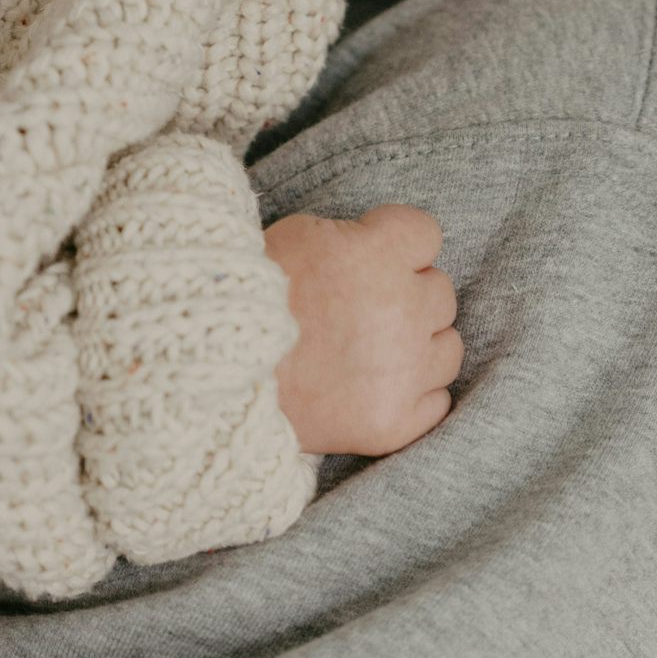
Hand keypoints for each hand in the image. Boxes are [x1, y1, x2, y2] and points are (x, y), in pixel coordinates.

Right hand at [264, 205, 463, 456]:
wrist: (209, 374)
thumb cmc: (245, 297)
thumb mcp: (297, 235)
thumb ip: (353, 238)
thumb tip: (379, 248)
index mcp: (378, 254)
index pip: (426, 235)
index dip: (397, 246)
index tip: (370, 259)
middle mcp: (402, 310)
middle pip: (441, 292)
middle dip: (406, 297)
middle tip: (360, 310)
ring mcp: (403, 371)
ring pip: (447, 348)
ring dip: (417, 346)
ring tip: (370, 352)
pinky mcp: (393, 422)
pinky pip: (437, 401)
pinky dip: (412, 395)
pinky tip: (377, 388)